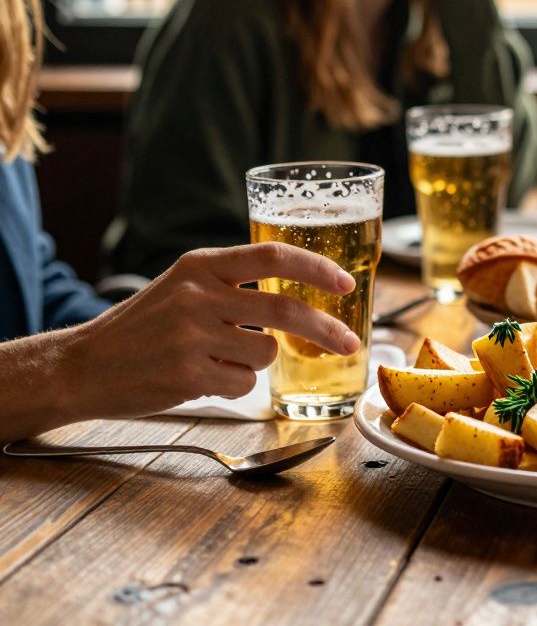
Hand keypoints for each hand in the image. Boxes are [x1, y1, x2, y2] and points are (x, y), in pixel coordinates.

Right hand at [63, 244, 359, 417]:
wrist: (82, 365)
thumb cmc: (142, 328)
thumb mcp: (183, 286)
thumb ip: (234, 284)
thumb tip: (304, 295)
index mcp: (201, 265)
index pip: (273, 256)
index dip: (317, 268)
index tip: (346, 284)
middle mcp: (198, 294)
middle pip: (285, 309)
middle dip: (327, 330)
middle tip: (350, 343)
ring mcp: (191, 335)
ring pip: (267, 353)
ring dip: (257, 363)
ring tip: (218, 359)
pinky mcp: (188, 374)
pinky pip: (244, 383)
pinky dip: (234, 385)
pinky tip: (200, 378)